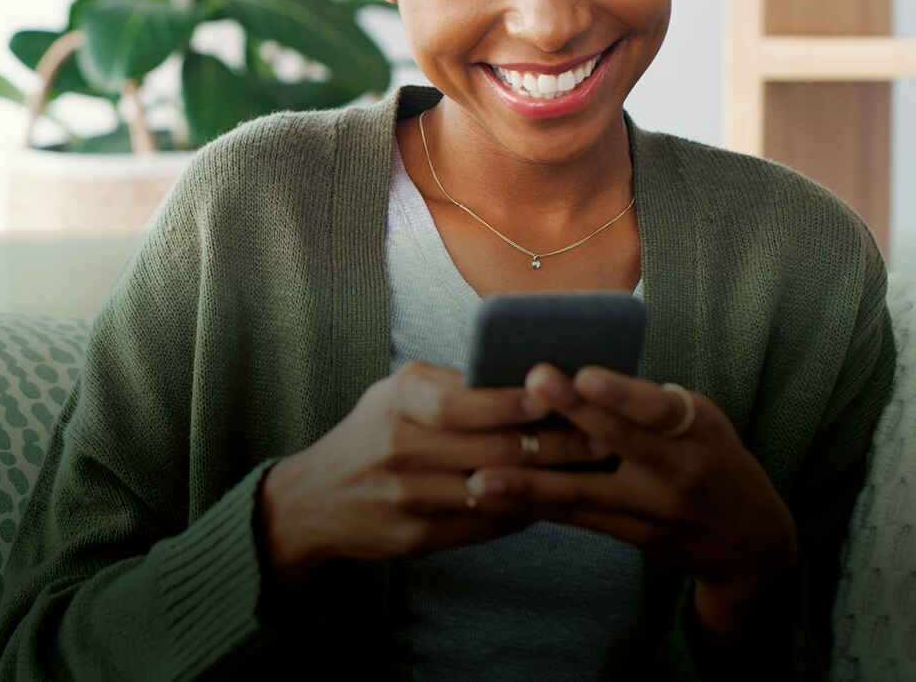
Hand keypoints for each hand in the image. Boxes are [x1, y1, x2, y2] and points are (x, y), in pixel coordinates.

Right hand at [257, 360, 613, 590]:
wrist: (314, 501)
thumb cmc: (370, 434)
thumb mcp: (395, 394)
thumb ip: (450, 386)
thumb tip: (522, 378)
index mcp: (397, 405)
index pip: (462, 404)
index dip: (513, 402)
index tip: (560, 394)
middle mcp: (400, 450)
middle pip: (490, 450)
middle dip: (553, 444)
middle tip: (602, 436)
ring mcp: (408, 498)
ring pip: (494, 491)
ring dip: (547, 482)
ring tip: (591, 470)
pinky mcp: (415, 538)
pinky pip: (482, 526)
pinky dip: (520, 513)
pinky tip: (551, 501)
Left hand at [467, 364, 798, 602]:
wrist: (749, 540)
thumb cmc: (713, 456)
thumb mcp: (700, 420)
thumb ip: (648, 402)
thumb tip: (578, 370)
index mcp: (696, 430)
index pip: (658, 408)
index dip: (621, 394)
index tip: (584, 374)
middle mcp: (676, 471)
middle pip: (617, 444)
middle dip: (570, 417)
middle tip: (526, 389)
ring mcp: (652, 510)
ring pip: (583, 493)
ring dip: (528, 483)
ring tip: (479, 476)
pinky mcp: (631, 536)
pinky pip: (575, 519)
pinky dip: (533, 506)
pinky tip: (491, 498)